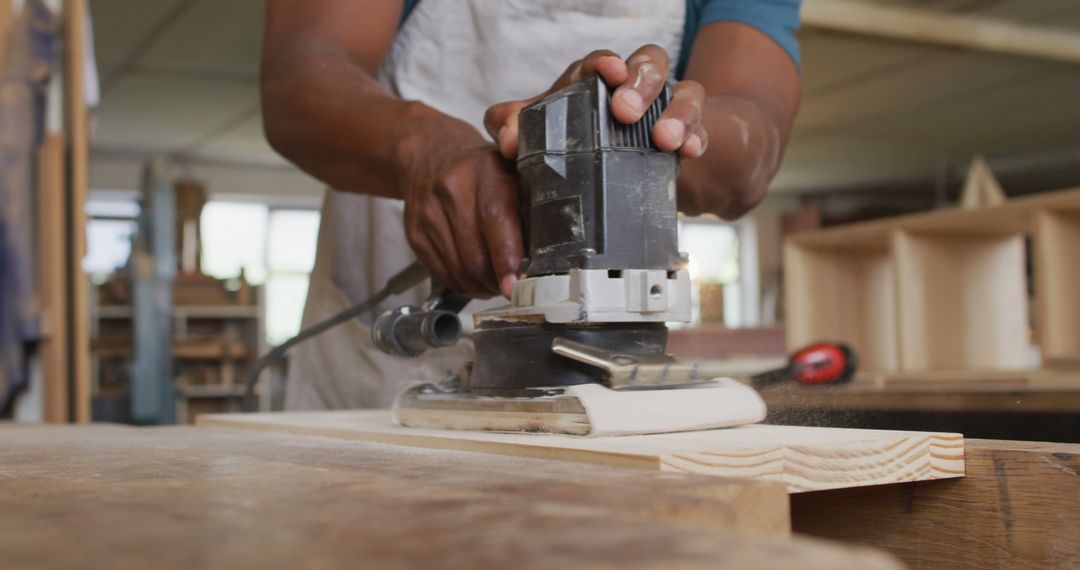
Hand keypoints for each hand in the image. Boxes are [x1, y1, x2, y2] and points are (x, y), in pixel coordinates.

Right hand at [396, 112, 523, 298]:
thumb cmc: (481, 170)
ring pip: (460, 272)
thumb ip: (532, 200)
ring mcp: (429, 216)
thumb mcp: (511, 169)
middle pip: (476, 256)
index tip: (515, 284)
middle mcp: (452, 192)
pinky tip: (476, 276)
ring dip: (483, 286)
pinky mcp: (416, 236)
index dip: (506, 256)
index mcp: (485, 172)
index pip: (495, 218)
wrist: (428, 156)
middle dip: (498, 281)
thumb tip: (554, 247)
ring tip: (496, 281)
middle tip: (515, 286)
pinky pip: (445, 275)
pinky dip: (464, 284)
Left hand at [484, 45, 707, 159]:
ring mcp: (667, 108)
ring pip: (684, 92)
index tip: (607, 71)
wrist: (623, 165)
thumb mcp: (544, 131)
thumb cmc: (578, 138)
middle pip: (648, 64)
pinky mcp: (690, 132)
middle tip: (625, 112)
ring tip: (664, 140)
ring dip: (676, 113)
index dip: (605, 63)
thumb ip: (516, 127)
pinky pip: (702, 128)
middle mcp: (636, 85)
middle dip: (640, 83)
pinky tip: (690, 152)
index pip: (601, 62)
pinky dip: (698, 137)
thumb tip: (505, 139)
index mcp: (598, 81)